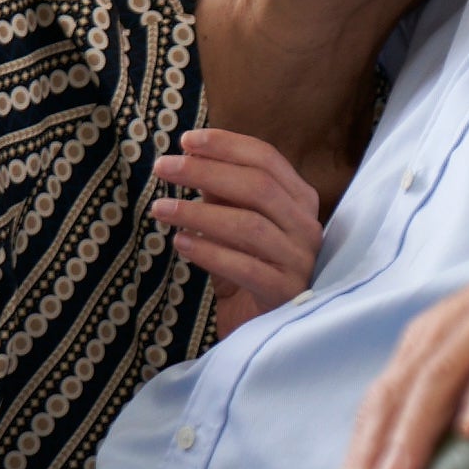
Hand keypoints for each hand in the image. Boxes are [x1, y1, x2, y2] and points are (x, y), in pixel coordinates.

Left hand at [150, 129, 324, 337]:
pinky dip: (210, 253)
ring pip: (250, 225)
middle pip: (258, 186)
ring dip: (200, 213)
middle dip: (206, 171)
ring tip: (162, 208)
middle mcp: (306, 227)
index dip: (226, 145)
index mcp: (300, 201)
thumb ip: (222, 194)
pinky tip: (182, 243)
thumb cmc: (249, 269)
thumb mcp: (234, 225)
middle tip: (163, 167)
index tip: (186, 140)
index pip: (267, 159)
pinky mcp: (284, 293)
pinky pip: (245, 268)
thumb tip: (192, 158)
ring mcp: (300, 261)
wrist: (264, 328)